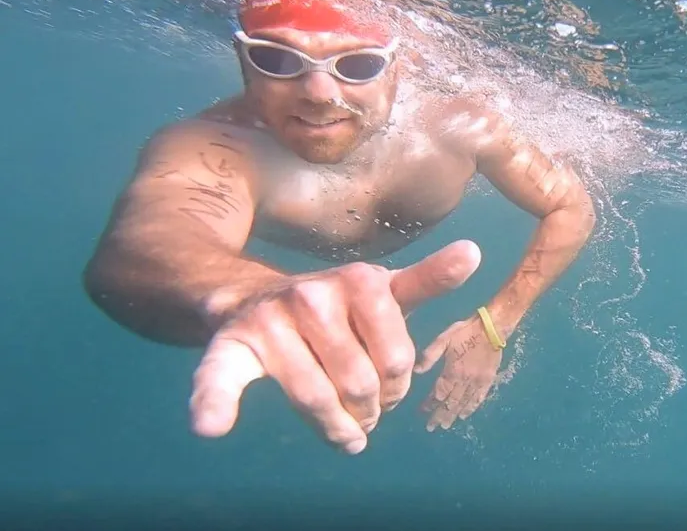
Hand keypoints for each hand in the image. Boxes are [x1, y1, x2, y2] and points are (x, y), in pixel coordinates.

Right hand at [188, 240, 481, 454]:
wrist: (248, 298)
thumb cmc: (333, 307)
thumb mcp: (382, 290)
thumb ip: (426, 279)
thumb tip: (474, 253)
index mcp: (358, 279)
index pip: (397, 355)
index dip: (397, 384)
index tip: (391, 390)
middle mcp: (311, 295)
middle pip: (358, 381)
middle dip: (369, 408)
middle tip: (367, 414)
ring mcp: (268, 322)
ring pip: (314, 397)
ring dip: (335, 427)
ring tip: (347, 433)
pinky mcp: (228, 348)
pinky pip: (219, 379)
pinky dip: (213, 404)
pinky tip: (211, 426)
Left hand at [414, 311, 507, 430]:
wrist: (492, 328)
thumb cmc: (465, 331)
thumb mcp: (444, 339)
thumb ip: (430, 355)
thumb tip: (417, 371)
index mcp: (452, 371)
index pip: (438, 393)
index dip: (430, 403)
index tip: (422, 411)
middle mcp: (464, 381)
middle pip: (450, 403)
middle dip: (440, 415)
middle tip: (432, 427)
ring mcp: (477, 382)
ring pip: (463, 403)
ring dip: (453, 415)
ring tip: (446, 425)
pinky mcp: (487, 380)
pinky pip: (478, 398)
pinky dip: (471, 408)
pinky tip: (465, 415)